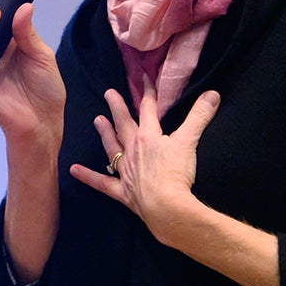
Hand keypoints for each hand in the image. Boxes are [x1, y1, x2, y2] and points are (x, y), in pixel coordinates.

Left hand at [70, 77, 220, 243]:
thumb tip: (212, 93)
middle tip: (109, 93)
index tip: (144, 78)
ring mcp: (126, 171)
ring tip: (96, 120)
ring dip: (104, 134)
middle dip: (118, 108)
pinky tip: (73, 170)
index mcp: (148, 137)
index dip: (148, 93)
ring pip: (112, 148)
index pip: (148, 109)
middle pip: (124, 125)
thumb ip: (199, 117)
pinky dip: (88, 177)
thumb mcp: (189, 142)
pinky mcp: (123, 191)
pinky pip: (102, 183)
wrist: (166, 207)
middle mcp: (133, 150)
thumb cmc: (176, 173)